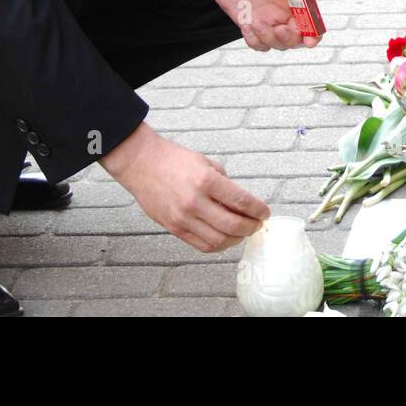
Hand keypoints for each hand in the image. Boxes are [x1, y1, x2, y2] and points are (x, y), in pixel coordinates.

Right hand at [101, 122, 269, 252]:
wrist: (141, 164)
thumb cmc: (173, 160)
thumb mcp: (206, 162)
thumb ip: (224, 183)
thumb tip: (240, 203)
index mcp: (206, 180)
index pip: (241, 201)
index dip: (258, 210)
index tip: (265, 213)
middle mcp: (195, 202)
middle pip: (233, 225)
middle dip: (251, 227)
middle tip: (257, 224)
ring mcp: (183, 218)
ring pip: (218, 240)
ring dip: (236, 239)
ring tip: (242, 232)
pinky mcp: (174, 228)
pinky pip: (201, 245)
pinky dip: (218, 245)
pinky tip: (224, 238)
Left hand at [203, 0, 321, 51]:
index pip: (311, 17)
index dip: (315, 31)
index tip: (310, 40)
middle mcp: (283, 9)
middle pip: (297, 36)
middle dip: (290, 39)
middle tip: (278, 30)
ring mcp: (267, 18)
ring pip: (278, 43)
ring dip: (269, 39)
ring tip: (255, 22)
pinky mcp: (250, 24)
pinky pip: (258, 43)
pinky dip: (254, 40)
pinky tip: (245, 24)